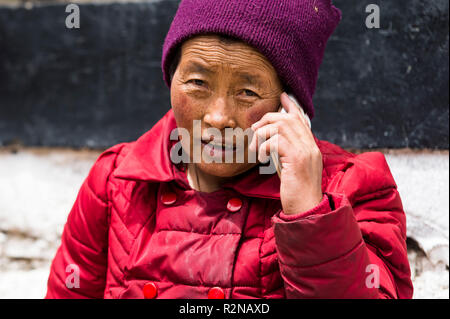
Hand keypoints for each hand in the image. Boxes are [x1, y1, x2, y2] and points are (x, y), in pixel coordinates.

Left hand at [249, 92, 322, 214]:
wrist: (306, 209)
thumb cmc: (296, 192)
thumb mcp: (291, 169)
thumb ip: (286, 153)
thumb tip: (271, 142)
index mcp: (310, 147)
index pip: (302, 120)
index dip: (291, 106)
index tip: (282, 96)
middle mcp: (310, 146)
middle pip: (288, 118)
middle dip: (268, 119)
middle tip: (255, 130)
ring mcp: (305, 151)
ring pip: (280, 126)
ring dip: (262, 135)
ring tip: (256, 149)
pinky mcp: (296, 159)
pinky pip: (275, 141)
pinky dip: (263, 146)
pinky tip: (261, 158)